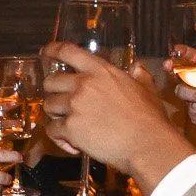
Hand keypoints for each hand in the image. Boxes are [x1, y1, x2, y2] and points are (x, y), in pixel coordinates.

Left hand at [38, 43, 195, 190]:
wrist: (147, 144)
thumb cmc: (149, 118)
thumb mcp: (147, 89)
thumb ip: (139, 75)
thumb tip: (137, 68)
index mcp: (101, 71)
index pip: (68, 52)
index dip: (52, 50)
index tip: (45, 52)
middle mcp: (84, 84)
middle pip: (51, 81)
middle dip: (53, 92)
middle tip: (63, 104)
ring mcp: (75, 106)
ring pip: (48, 106)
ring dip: (55, 116)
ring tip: (69, 126)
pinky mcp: (70, 128)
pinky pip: (52, 130)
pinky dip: (59, 138)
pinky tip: (74, 145)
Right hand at [166, 50, 195, 145]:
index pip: (194, 59)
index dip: (185, 53)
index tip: (177, 50)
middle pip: (180, 72)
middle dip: (172, 67)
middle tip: (168, 65)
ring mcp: (194, 96)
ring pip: (181, 89)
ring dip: (188, 91)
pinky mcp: (193, 111)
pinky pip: (190, 106)